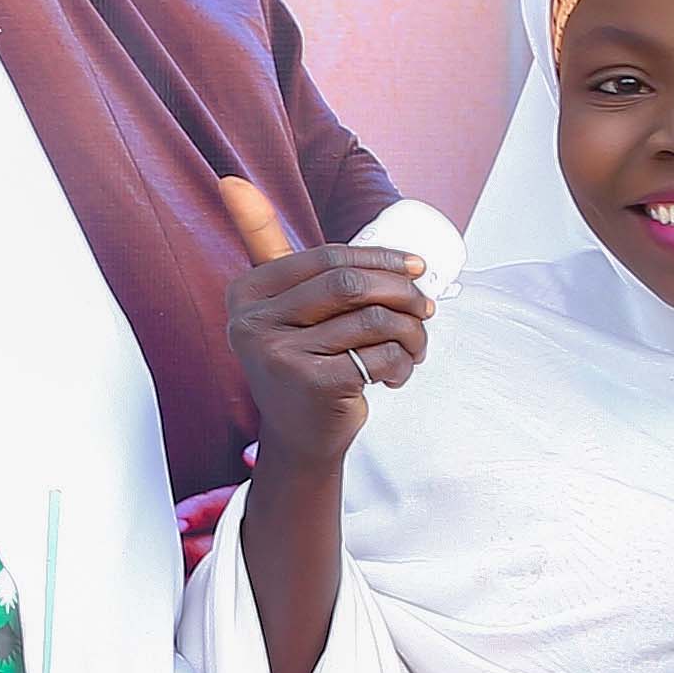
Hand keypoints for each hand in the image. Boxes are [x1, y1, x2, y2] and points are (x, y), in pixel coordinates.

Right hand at [228, 241, 435, 464]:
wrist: (299, 439)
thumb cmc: (307, 370)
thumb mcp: (294, 317)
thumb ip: (312, 274)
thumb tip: (344, 233)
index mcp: (249, 295)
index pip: (325, 258)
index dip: (377, 257)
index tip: (414, 265)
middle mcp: (256, 323)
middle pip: (349, 284)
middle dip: (401, 291)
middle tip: (424, 307)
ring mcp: (282, 354)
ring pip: (373, 319)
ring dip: (410, 331)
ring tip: (413, 347)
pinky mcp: (316, 384)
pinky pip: (382, 355)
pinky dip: (402, 362)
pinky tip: (395, 374)